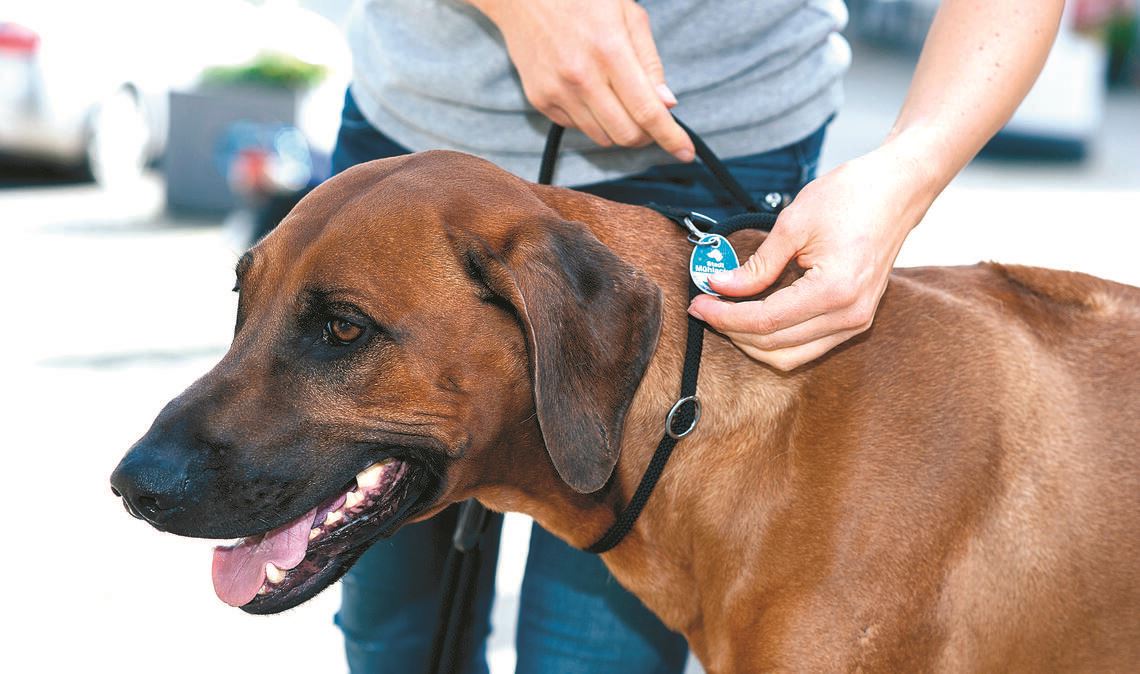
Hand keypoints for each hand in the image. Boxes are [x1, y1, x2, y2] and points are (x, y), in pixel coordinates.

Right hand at [473, 0, 694, 160]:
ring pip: (602, 138)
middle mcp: (581, 77)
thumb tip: (667, 104)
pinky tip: (589, 92)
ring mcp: (557, 92)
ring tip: (617, 98)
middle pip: (626, 135)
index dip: (670, 137)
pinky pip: (578, 128)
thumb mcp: (627, 15)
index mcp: (610, 50)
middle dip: (646, 135)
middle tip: (650, 119)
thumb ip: (649, 62)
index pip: (647, 111)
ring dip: (619, 128)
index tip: (685, 153)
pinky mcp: (540, 100)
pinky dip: (593, 120)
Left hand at [687, 143, 935, 370]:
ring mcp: (856, 322)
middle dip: (733, 331)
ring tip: (725, 314)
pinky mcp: (856, 320)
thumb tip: (720, 285)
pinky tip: (753, 316)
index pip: (765, 321)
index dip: (725, 316)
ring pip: (790, 356)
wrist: (898, 190)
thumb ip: (757, 264)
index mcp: (835, 291)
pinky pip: (808, 346)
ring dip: (753, 341)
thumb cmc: (852, 196)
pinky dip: (776, 339)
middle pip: (774, 346)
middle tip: (704, 308)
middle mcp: (849, 316)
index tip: (697, 303)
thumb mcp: (794, 223)